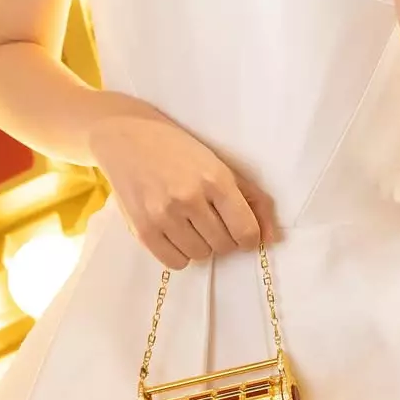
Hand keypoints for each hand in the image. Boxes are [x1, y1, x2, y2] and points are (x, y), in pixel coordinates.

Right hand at [86, 110, 277, 269]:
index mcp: (215, 179)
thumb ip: (252, 198)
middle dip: (224, 237)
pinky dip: (180, 253)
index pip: (246, 232)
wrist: (126, 137)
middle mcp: (189, 198)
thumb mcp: (221, 163)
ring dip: (202, 244)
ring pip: (201, 256)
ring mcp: (163, 216)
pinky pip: (175, 263)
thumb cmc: (179, 148)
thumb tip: (273, 238)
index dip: (249, 237)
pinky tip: (176, 231)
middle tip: (211, 217)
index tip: (242, 230)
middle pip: (224, 246)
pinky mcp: (142, 230)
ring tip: (191, 221)